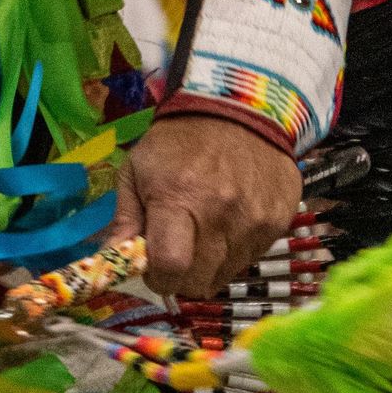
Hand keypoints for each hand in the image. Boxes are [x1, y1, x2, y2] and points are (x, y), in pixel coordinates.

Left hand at [108, 114, 301, 297]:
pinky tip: (228, 224)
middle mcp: (221, 214)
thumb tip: (113, 258)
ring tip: (203, 232)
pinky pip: (250, 260)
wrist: (240, 110)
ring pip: (225, 277)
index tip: (153, 270)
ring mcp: (255, 222)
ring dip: (208, 266)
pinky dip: (234, 253)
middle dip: (181, 277)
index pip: (171, 267)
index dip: (158, 279)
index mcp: (179, 197)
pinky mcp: (278, 224)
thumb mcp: (138, 168)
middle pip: (198, 282)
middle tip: (176, 253)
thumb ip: (125, 218)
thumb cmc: (178, 142)